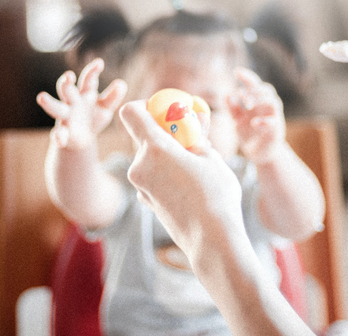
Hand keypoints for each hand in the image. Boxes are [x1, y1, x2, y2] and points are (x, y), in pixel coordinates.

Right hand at [37, 58, 126, 149]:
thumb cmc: (94, 117)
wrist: (83, 139)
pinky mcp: (63, 132)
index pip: (87, 79)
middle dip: (66, 83)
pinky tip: (60, 139)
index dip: (92, 71)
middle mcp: (72, 102)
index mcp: (84, 93)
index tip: (100, 63)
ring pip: (56, 108)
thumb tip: (121, 83)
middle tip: (68, 76)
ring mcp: (65, 116)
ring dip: (49, 102)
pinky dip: (58, 136)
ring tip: (41, 97)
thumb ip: (113, 97)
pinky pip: (58, 133)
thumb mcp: (106, 108)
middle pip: (67, 90)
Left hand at [118, 100, 245, 261]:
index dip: (145, 106)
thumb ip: (196, 137)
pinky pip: (152, 176)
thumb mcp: (212, 158)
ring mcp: (140, 186)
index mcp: (155, 149)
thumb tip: (194, 121)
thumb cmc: (216, 196)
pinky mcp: (145, 201)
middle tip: (189, 137)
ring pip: (149, 158)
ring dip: (167, 154)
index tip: (165, 111)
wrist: (211, 241)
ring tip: (195, 164)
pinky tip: (189, 184)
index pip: (131, 113)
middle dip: (164, 133)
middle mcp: (140, 166)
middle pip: (142, 136)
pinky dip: (166, 173)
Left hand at [228, 68, 285, 163]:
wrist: (260, 154)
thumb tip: (227, 95)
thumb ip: (233, 108)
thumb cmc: (250, 134)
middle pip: (267, 90)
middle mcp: (268, 108)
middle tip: (241, 95)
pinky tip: (253, 123)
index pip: (256, 85)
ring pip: (274, 102)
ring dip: (260, 100)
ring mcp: (274, 118)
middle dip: (254, 90)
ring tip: (247, 105)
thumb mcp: (238, 120)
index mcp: (258, 102)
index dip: (248, 77)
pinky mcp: (276, 131)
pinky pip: (273, 122)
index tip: (236, 71)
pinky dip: (263, 121)